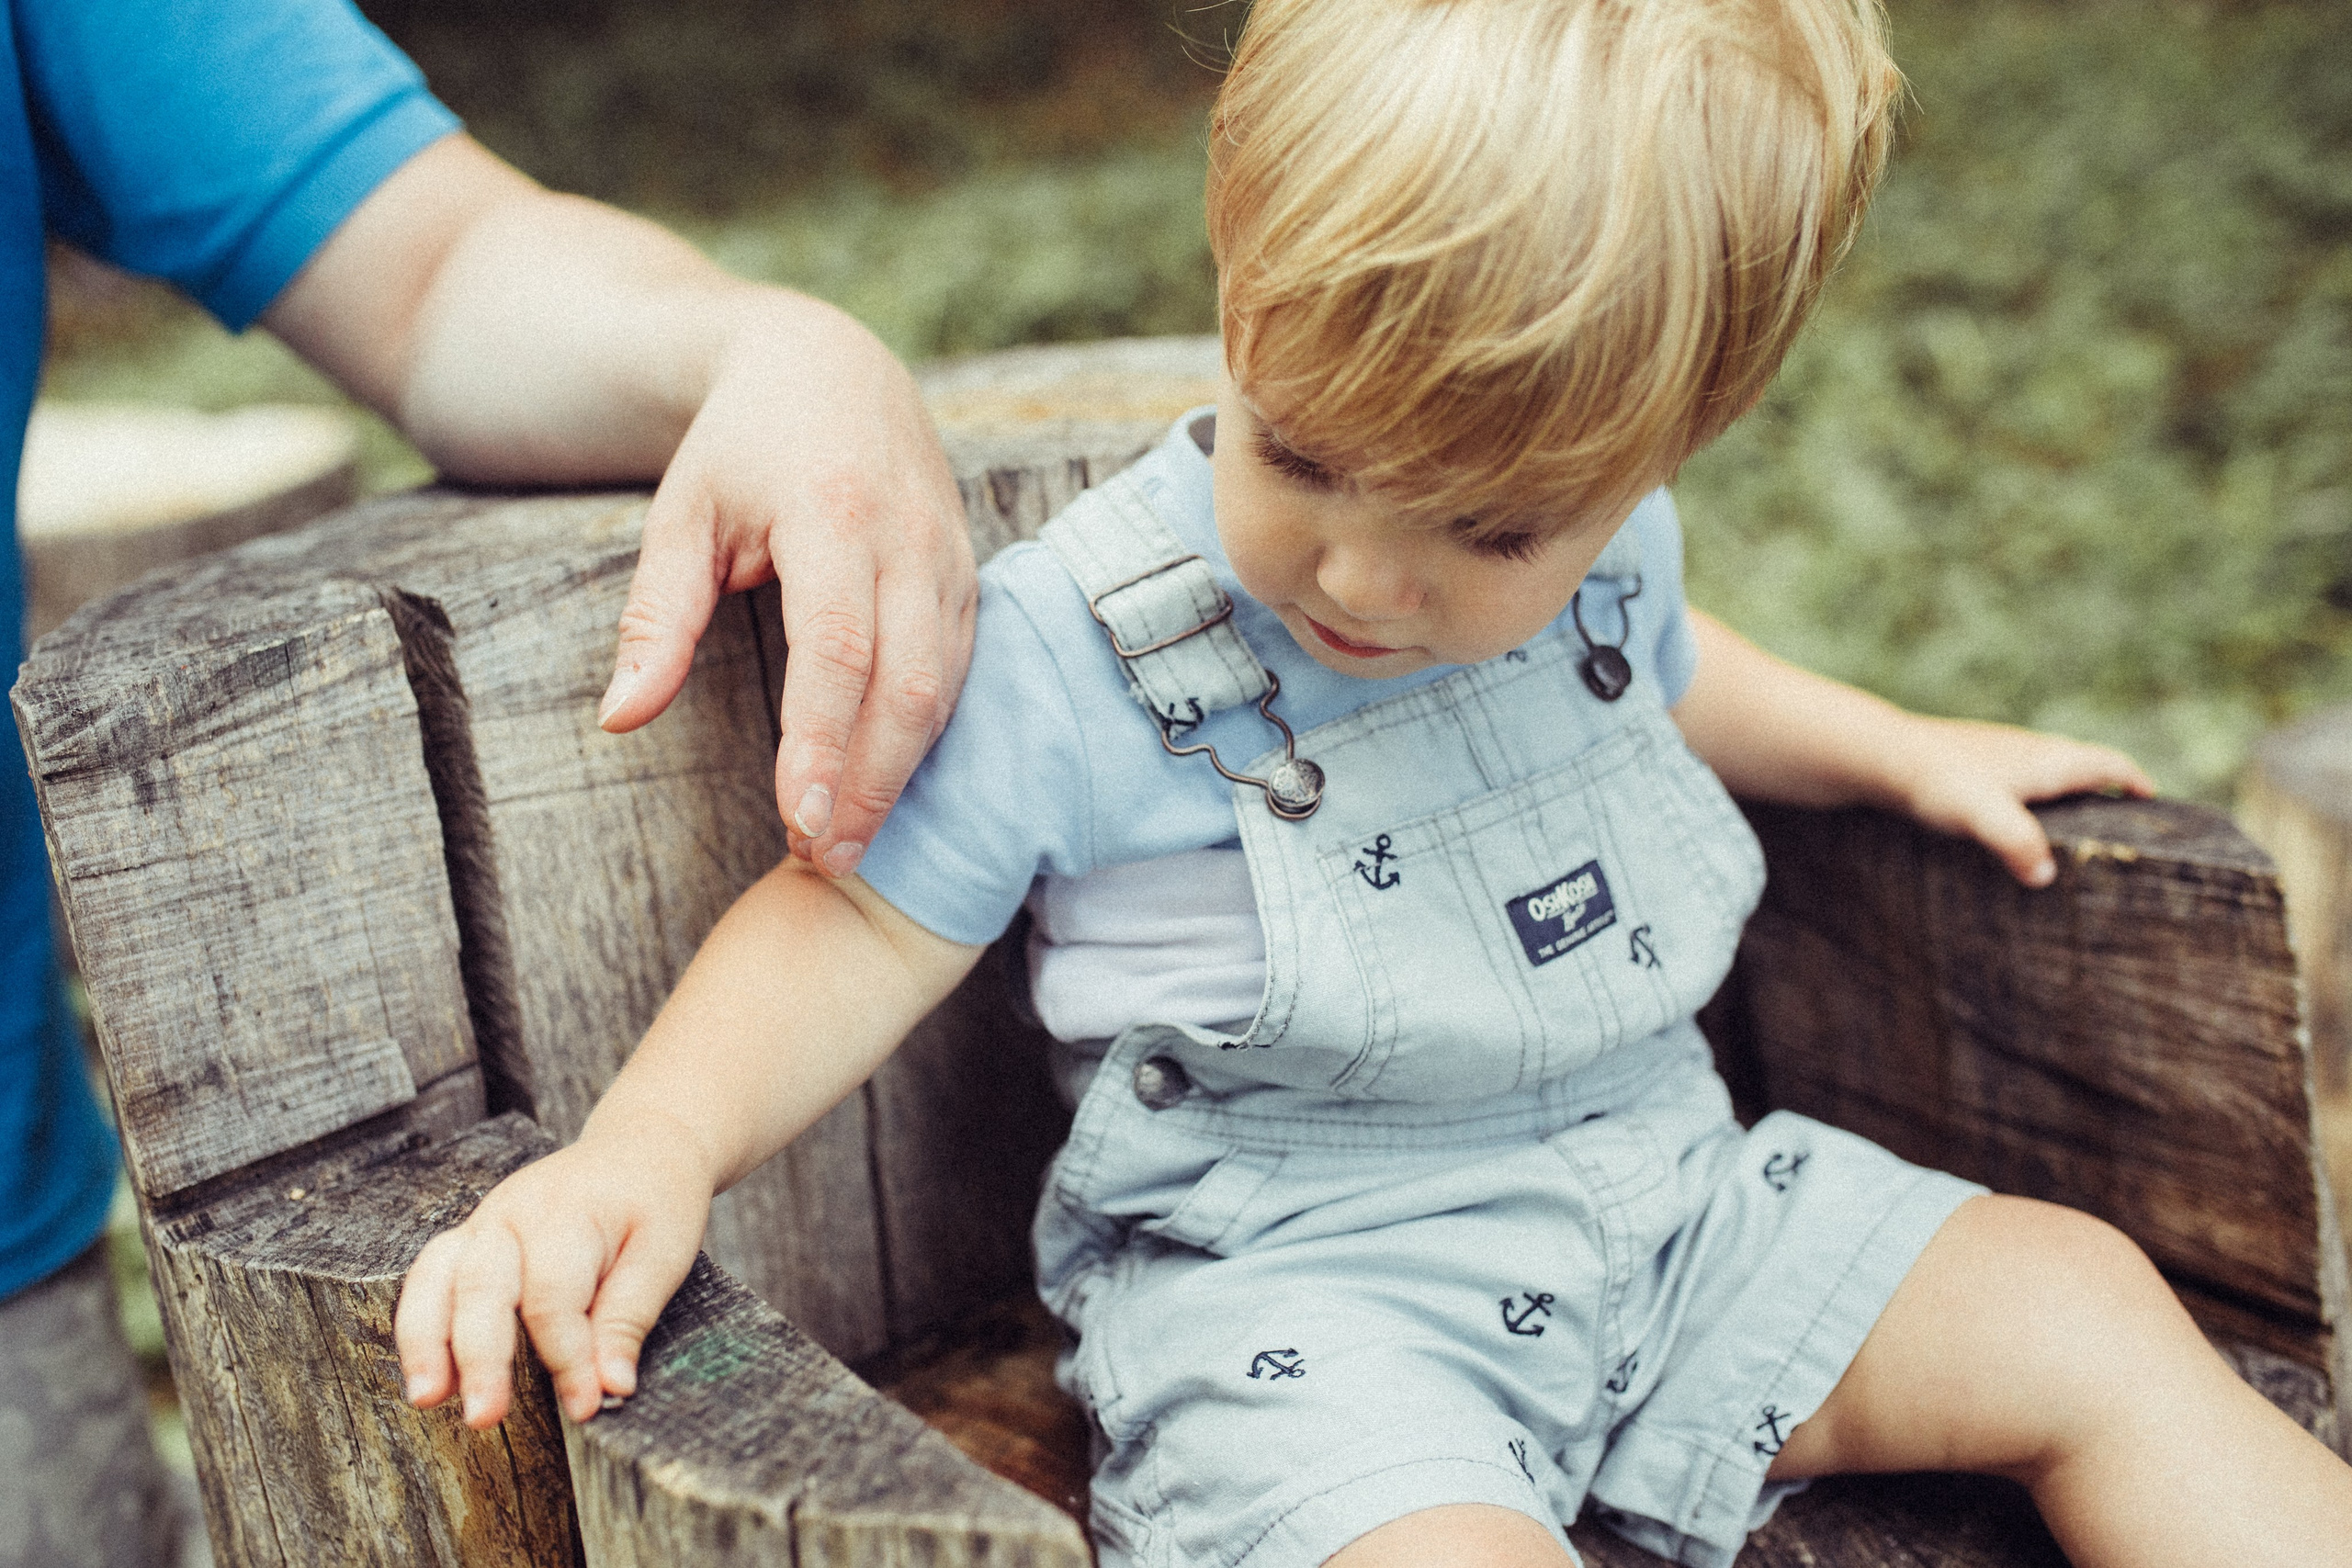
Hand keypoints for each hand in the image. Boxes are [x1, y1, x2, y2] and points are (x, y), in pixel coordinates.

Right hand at [394, 1124, 712, 1428]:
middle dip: (481, 1356)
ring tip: (428, 1398)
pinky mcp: (471, 1238)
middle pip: (483, 1286)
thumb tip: (610, 1390)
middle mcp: (513, 1213)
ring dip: (426, 1340)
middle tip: (485, 1417)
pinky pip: (429, 1278)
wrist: (641, 1148)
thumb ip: (629, 1321)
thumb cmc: (655, 1202)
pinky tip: (428, 1374)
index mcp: (568, 1212)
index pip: (554, 1297)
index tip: (586, 1406)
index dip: (566, 1358)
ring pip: (435, 1277)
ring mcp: (484, 1222)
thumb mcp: (664, 1256)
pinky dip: (419, 1324)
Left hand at [595, 298, 976, 879]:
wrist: (830, 366)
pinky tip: (884, 784)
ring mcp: (951, 558)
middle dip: (870, 783)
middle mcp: (909, 537)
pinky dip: (926, 736)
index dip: (823, 744)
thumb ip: (656, 619)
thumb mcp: (681, 517)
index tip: (799, 821)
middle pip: (907, 685)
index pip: (838, 651)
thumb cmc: (740, 447)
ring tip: (846, 842)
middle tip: (825, 859)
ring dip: (901, 772)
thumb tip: (620, 720)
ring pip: (945, 687)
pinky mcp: (970, 577)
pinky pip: (960, 671)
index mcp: (833, 513)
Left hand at [1884, 715, 2154, 887]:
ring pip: (2046, 766)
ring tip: (2069, 822)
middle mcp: (2028, 749)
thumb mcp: (1982, 815)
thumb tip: (2045, 876)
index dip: (2133, 780)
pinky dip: (2028, 793)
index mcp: (2045, 760)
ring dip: (2065, 788)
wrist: (1879, 754)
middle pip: (2081, 762)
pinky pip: (2013, 774)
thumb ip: (2017, 843)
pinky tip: (2008, 814)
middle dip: (2104, 786)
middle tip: (2118, 816)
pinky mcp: (1968, 759)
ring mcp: (1997, 751)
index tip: (2152, 799)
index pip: (2106, 764)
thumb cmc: (1935, 782)